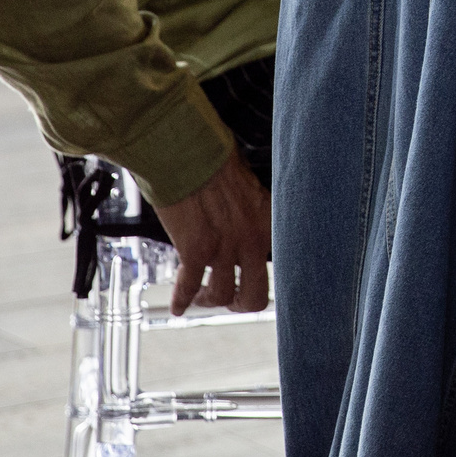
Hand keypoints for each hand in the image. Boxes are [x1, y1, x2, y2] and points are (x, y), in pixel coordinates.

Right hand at [157, 151, 271, 315]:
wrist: (188, 150)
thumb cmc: (213, 158)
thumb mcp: (246, 186)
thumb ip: (249, 211)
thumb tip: (242, 220)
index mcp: (268, 222)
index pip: (278, 265)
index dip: (262, 277)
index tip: (251, 280)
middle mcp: (251, 240)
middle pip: (255, 296)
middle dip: (241, 303)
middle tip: (230, 300)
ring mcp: (224, 249)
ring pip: (221, 295)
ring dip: (209, 299)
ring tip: (200, 294)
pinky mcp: (195, 251)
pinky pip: (188, 286)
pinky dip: (181, 299)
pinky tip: (177, 306)